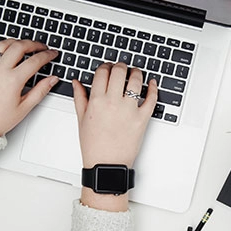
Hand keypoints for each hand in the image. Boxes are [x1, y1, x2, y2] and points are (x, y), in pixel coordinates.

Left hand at [0, 39, 58, 135]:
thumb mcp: (25, 107)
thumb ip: (41, 90)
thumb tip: (52, 79)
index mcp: (12, 80)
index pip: (34, 61)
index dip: (47, 55)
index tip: (52, 54)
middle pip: (19, 46)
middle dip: (34, 44)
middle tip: (42, 46)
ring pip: (4, 44)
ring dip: (17, 42)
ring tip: (26, 45)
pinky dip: (3, 49)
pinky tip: (9, 54)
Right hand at [73, 62, 157, 210]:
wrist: (106, 164)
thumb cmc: (94, 145)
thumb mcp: (81, 120)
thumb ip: (80, 98)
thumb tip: (77, 82)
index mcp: (97, 101)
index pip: (102, 72)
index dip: (106, 66)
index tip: (108, 67)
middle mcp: (113, 103)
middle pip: (119, 72)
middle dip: (120, 66)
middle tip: (122, 67)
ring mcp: (129, 110)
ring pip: (136, 81)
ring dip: (136, 73)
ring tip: (135, 73)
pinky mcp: (143, 119)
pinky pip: (151, 99)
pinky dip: (153, 88)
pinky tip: (152, 83)